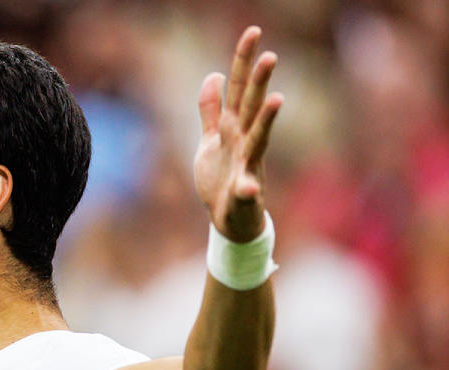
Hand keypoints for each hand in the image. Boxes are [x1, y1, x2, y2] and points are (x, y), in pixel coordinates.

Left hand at [194, 26, 282, 241]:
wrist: (228, 218)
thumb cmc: (221, 177)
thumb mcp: (211, 139)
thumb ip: (211, 110)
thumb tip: (213, 76)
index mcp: (234, 128)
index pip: (238, 89)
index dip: (243, 61)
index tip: (252, 31)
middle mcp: (245, 142)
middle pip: (251, 107)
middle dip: (260, 82)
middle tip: (270, 55)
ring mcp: (247, 166)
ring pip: (259, 140)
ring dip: (267, 120)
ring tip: (277, 100)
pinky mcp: (244, 194)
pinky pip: (247, 191)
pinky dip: (248, 189)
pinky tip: (249, 187)